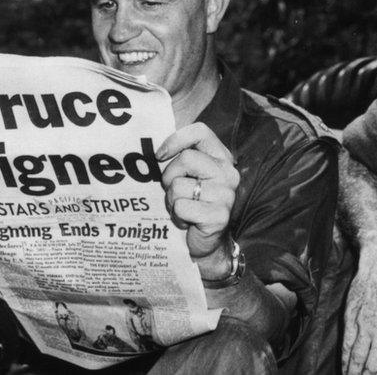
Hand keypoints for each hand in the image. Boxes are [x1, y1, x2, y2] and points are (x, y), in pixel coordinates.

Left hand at [156, 122, 238, 275]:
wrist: (206, 244)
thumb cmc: (191, 204)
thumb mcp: (187, 177)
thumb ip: (179, 159)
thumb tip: (149, 144)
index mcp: (221, 158)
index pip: (201, 132)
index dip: (177, 139)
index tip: (160, 155)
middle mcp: (228, 172)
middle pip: (186, 158)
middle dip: (170, 176)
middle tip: (174, 191)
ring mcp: (226, 194)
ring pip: (179, 185)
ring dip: (172, 201)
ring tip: (182, 209)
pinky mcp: (219, 215)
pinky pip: (182, 207)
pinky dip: (178, 216)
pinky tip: (187, 222)